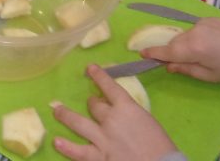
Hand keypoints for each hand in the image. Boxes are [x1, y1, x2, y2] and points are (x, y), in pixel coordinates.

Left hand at [53, 64, 176, 160]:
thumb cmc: (162, 146)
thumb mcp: (148, 122)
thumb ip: (131, 115)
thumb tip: (122, 114)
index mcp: (127, 108)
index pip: (110, 87)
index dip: (99, 76)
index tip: (90, 68)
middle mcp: (111, 120)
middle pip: (95, 106)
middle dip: (92, 103)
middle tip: (90, 102)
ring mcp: (102, 139)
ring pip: (79, 123)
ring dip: (66, 116)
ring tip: (56, 111)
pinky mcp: (98, 158)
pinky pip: (79, 152)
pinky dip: (67, 147)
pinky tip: (57, 141)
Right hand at [142, 17, 219, 82]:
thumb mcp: (211, 76)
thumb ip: (187, 70)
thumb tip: (169, 66)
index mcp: (194, 49)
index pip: (167, 51)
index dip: (153, 53)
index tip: (141, 54)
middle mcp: (193, 32)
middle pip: (173, 42)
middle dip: (171, 52)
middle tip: (178, 63)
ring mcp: (199, 23)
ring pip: (182, 36)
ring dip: (183, 45)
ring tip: (199, 55)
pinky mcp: (206, 18)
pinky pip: (192, 30)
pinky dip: (193, 38)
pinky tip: (208, 45)